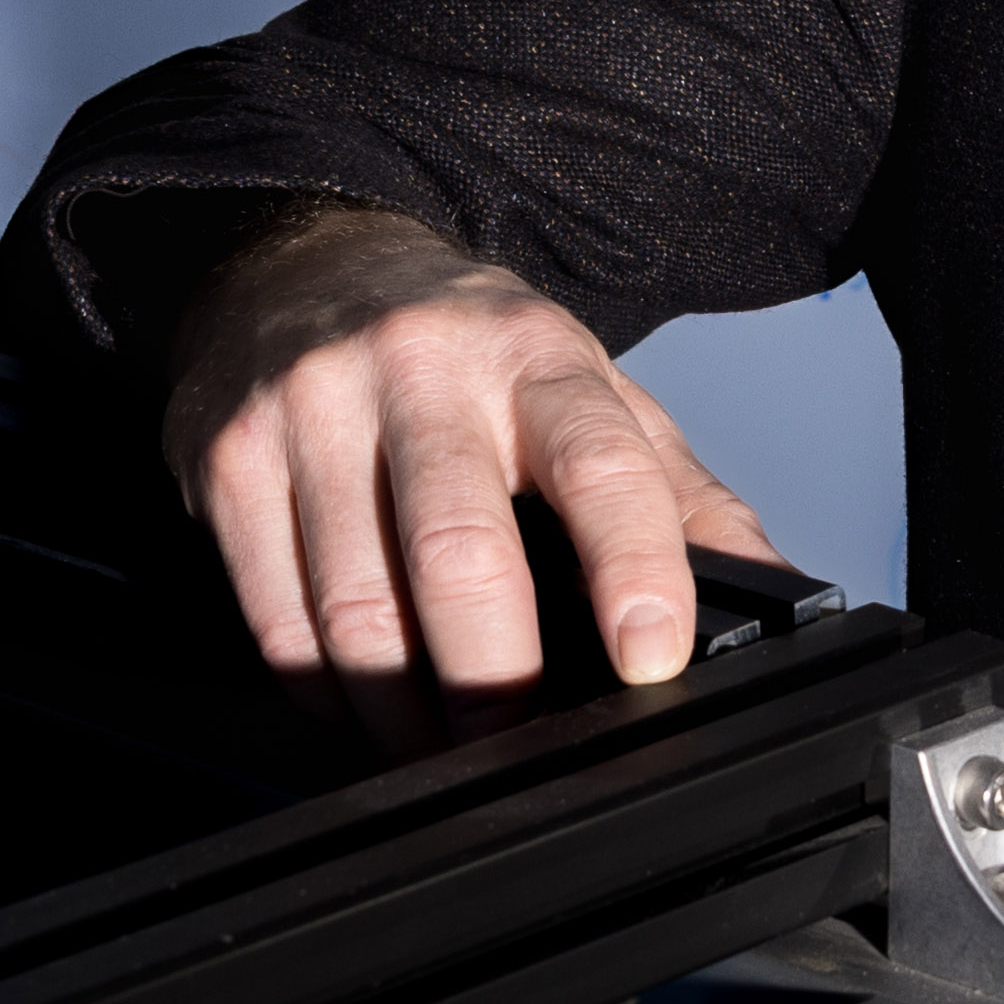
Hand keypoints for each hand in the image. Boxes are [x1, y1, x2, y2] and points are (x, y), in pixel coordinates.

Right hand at [162, 200, 783, 694]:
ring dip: (404, 712)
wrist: (305, 255)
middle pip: (461, 554)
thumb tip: (776, 586)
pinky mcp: (227, 457)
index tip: (650, 658)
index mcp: (535, 356)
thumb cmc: (467, 348)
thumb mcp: (587, 389)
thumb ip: (678, 492)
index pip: (601, 465)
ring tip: (439, 747)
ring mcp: (312, 409)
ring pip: (357, 606)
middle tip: (518, 747)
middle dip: (496, 682)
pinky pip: (275, 614)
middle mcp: (421, 370)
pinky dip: (322, 687)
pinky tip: (357, 697)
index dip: (633, 569)